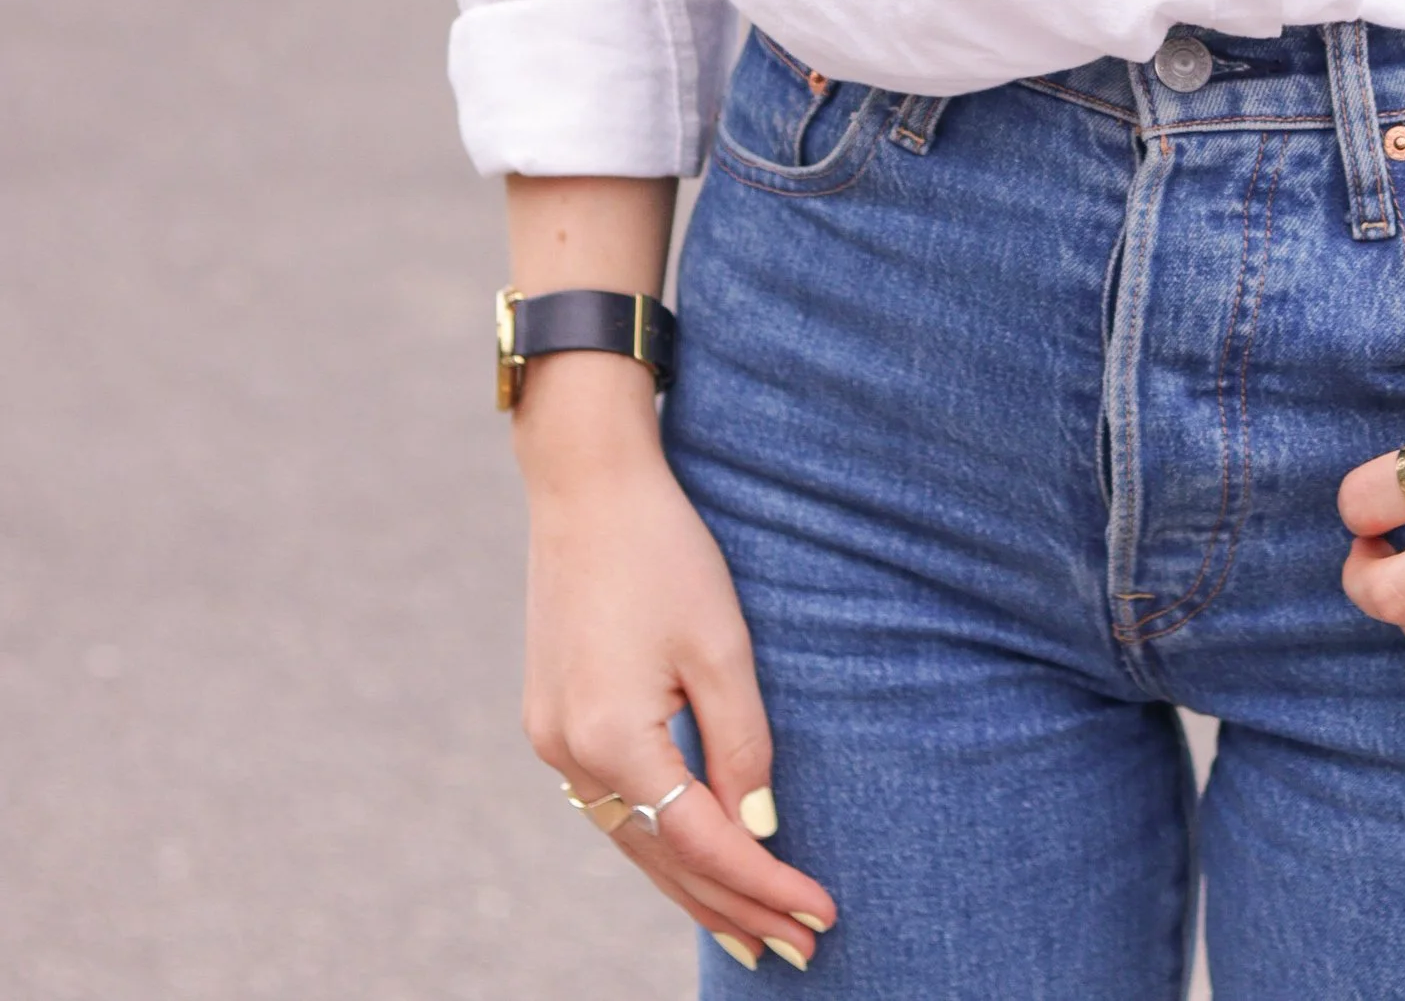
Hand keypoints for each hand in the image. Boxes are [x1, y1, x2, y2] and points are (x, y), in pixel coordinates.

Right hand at [517, 357, 835, 969]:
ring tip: (755, 935)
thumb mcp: (721, 644)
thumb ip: (743, 744)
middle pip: (663, 860)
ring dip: (695, 888)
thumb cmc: (664, 550)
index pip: (703, 843)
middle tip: (800, 951)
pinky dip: (658, 842)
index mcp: (612, 740)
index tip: (823, 914)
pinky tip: (693, 864)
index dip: (766, 884)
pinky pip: (612, 807)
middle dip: (735, 909)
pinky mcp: (552, 721)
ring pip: (633, 842)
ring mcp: (551, 742)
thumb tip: (760, 832)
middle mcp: (570, 756)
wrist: (586, 483)